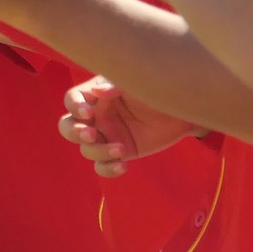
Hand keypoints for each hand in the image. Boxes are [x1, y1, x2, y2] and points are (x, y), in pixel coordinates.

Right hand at [58, 76, 197, 177]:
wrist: (185, 110)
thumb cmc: (159, 89)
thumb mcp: (138, 82)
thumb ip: (117, 86)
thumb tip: (98, 92)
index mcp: (97, 95)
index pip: (72, 99)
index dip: (74, 106)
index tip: (87, 113)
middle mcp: (97, 116)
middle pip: (68, 126)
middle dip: (74, 132)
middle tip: (91, 134)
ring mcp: (107, 135)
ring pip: (85, 149)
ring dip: (98, 151)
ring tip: (120, 150)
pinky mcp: (120, 153)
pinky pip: (103, 166)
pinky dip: (107, 169)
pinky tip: (123, 166)